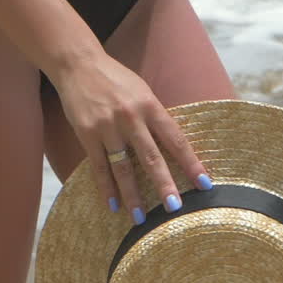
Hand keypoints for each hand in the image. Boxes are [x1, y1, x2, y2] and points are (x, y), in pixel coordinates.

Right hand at [50, 51, 212, 223]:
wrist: (78, 64)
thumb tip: (172, 145)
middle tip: (174, 208)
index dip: (191, 163)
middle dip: (164, 184)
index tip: (204, 183)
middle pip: (151, 157)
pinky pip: (99, 167)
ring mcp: (108, 127)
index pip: (176, 140)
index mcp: (150, 106)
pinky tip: (113, 205)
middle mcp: (131, 117)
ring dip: (132, 195)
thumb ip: (155, 117)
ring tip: (140, 218)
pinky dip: (106, 188)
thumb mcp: (142, 91)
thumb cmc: (116, 79)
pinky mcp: (87, 134)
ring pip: (123, 168)